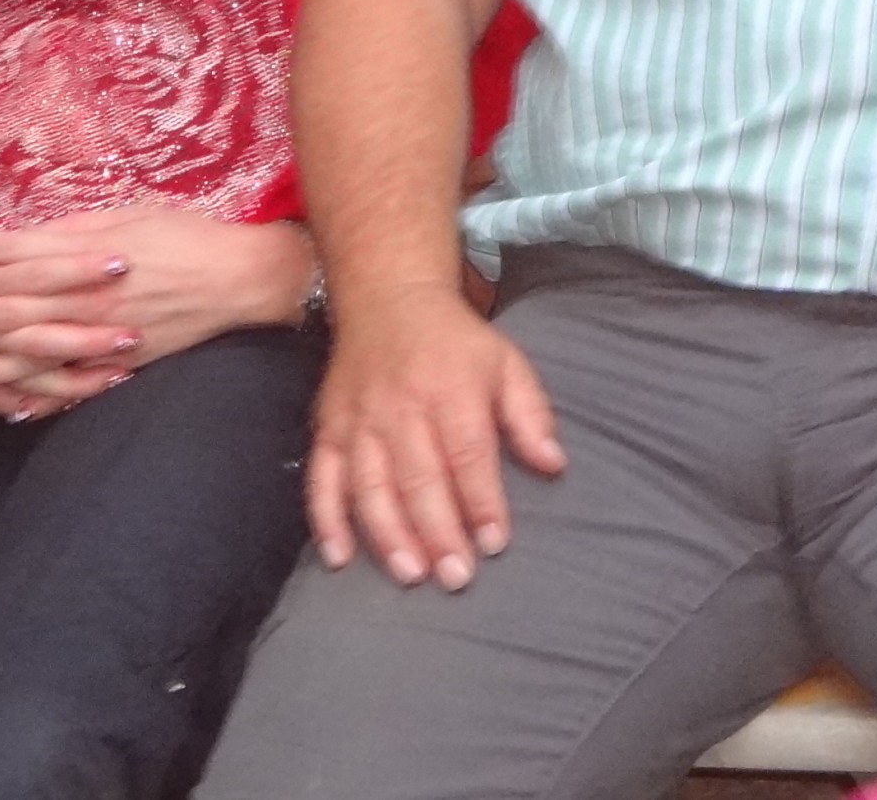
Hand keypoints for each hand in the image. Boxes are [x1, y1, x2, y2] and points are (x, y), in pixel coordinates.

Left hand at [0, 209, 313, 374]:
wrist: (241, 278)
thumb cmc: (189, 235)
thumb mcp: (133, 214)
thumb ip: (80, 226)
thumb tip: (36, 231)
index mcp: (89, 253)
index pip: (18, 250)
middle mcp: (89, 296)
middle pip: (14, 306)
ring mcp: (103, 332)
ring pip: (36, 352)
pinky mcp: (122, 360)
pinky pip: (73, 384)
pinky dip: (41, 396)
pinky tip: (11, 406)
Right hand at [0, 225, 130, 421]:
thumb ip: (9, 245)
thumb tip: (61, 233)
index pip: (40, 269)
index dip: (81, 267)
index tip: (124, 262)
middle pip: (41, 327)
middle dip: (90, 333)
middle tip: (137, 332)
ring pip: (27, 371)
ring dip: (73, 377)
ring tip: (118, 377)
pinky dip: (30, 404)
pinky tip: (65, 407)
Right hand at [306, 280, 562, 591]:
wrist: (389, 299)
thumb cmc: (457, 343)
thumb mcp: (507, 363)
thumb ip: (532, 415)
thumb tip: (554, 465)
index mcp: (452, 390)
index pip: (468, 453)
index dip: (481, 501)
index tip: (494, 543)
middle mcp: (402, 407)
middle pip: (419, 477)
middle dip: (438, 532)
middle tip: (456, 577)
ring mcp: (360, 420)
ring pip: (370, 485)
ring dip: (388, 535)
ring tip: (411, 574)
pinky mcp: (328, 428)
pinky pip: (322, 479)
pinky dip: (326, 520)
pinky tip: (339, 557)